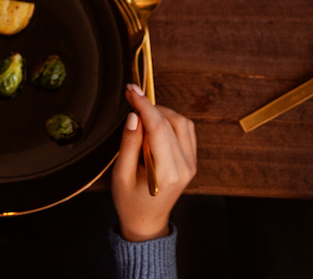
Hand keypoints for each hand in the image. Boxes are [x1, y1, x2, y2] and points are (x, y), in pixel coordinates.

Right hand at [111, 84, 196, 241]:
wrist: (146, 221)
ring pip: (182, 122)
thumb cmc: (130, 201)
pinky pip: (186, 131)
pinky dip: (171, 121)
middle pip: (171, 122)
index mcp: (165, 173)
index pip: (158, 128)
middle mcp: (184, 167)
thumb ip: (129, 144)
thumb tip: (134, 116)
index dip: (144, 105)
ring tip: (142, 117)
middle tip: (132, 99)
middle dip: (151, 106)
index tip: (132, 90)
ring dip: (162, 113)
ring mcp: (191, 164)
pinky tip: (155, 126)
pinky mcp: (192, 161)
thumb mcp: (120, 174)